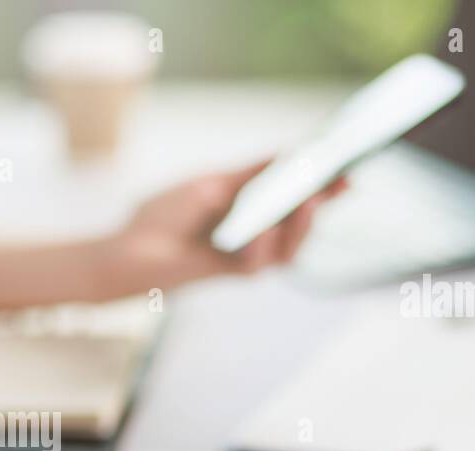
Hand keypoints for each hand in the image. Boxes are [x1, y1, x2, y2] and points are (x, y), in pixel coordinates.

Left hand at [108, 161, 347, 290]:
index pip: (295, 198)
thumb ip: (252, 174)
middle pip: (299, 224)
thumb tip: (290, 153)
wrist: (130, 248)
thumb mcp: (213, 184)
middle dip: (321, 204)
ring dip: (301, 226)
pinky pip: (256, 263)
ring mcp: (246, 256)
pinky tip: (263, 229)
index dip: (322, 186)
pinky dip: (261, 244)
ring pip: (288, 249)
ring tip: (309, 202)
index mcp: (253, 210)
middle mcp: (256, 235)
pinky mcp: (229, 273)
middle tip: (337, 185)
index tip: (344, 168)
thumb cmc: (165, 214)